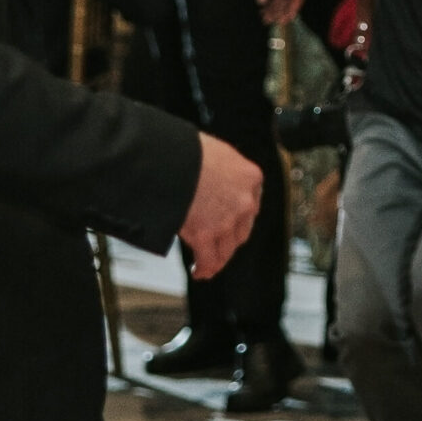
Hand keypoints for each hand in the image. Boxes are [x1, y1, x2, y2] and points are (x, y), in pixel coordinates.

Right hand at [179, 134, 262, 279]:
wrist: (170, 158)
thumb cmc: (186, 148)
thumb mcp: (215, 151)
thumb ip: (222, 168)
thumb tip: (211, 176)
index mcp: (250, 177)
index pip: (251, 202)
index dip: (240, 214)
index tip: (233, 220)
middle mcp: (244, 201)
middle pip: (242, 229)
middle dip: (231, 238)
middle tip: (220, 242)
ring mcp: (226, 220)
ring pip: (228, 248)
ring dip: (219, 257)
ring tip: (210, 262)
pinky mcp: (205, 235)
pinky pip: (208, 259)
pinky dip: (204, 268)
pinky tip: (199, 271)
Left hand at [255, 0, 302, 24]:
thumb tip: (261, 1)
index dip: (293, 9)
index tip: (288, 18)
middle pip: (286, 2)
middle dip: (279, 13)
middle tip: (272, 22)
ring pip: (279, 2)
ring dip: (273, 11)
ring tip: (265, 19)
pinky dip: (268, 5)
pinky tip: (262, 11)